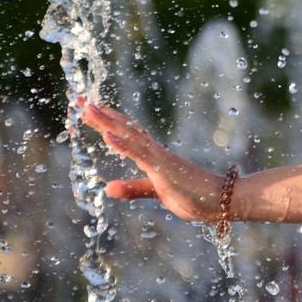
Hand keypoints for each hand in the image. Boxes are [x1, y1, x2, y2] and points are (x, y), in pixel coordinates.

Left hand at [78, 98, 227, 224]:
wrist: (221, 200)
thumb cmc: (194, 196)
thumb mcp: (156, 193)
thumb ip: (133, 189)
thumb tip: (108, 188)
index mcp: (153, 156)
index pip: (127, 134)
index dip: (108, 122)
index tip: (89, 110)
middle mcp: (155, 152)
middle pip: (125, 128)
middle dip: (103, 115)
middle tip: (81, 102)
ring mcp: (160, 158)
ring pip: (130, 135)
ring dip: (108, 122)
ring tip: (89, 109)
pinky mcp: (164, 169)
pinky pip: (140, 154)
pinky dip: (123, 144)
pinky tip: (107, 134)